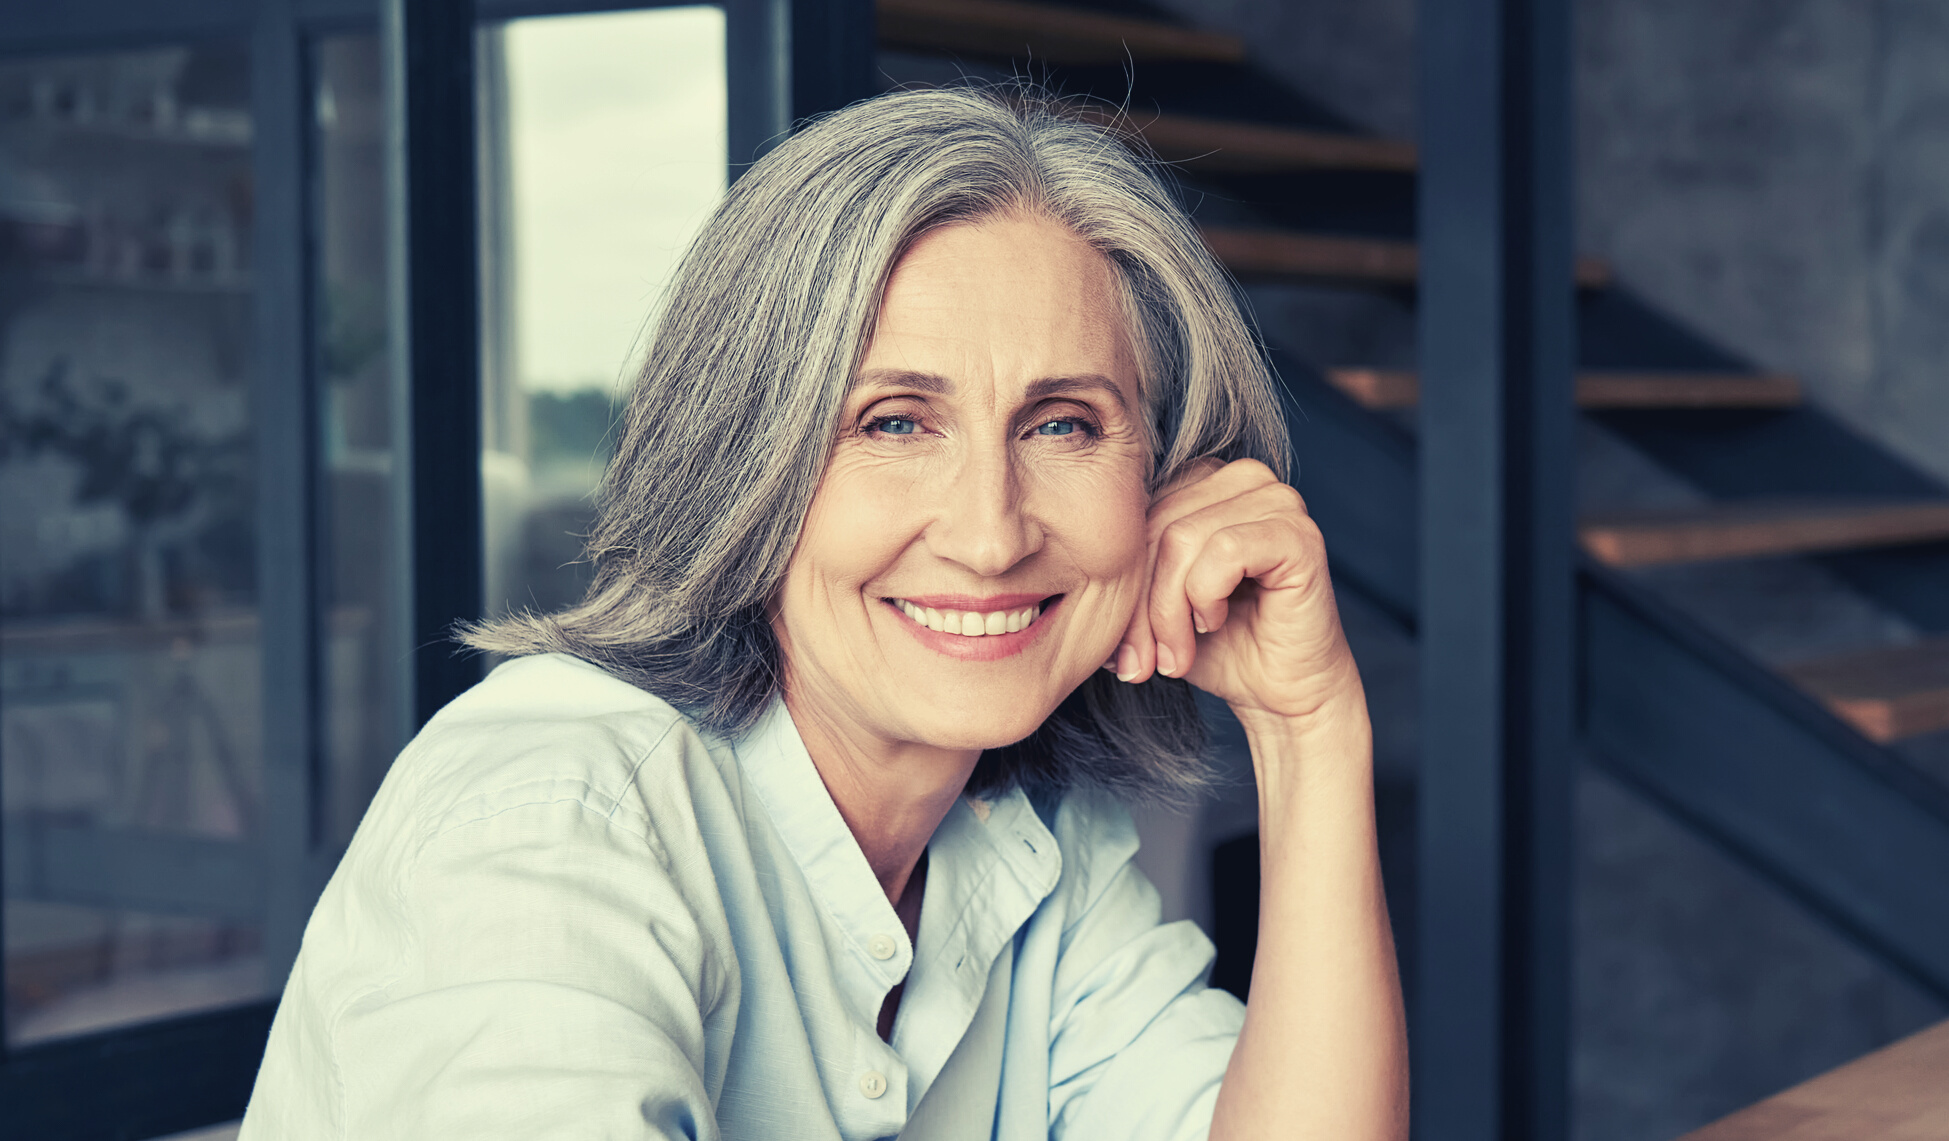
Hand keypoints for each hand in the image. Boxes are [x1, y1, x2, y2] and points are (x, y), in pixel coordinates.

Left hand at [1113, 459, 1361, 727]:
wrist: (1282, 695)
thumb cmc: (1220, 647)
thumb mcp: (1153, 605)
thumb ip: (1119, 575)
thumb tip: (1055, 578)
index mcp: (1205, 481)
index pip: (1137, 514)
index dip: (1120, 584)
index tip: (1121, 650)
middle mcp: (1243, 478)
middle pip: (1155, 525)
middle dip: (1139, 604)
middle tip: (1142, 662)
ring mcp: (1277, 500)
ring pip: (1181, 538)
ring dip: (1168, 611)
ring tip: (1176, 656)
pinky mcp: (1298, 533)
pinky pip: (1222, 551)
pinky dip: (1205, 598)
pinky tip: (1213, 624)